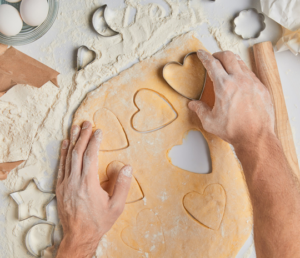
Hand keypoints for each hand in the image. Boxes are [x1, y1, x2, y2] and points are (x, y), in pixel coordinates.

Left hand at [56, 121, 131, 257]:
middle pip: (78, 153)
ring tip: (74, 127)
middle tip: (86, 123)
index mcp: (88, 184)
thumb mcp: (116, 207)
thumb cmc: (99, 222)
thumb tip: (128, 167)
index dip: (94, 142)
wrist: (79, 236)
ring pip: (67, 157)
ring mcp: (65, 184)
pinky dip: (62, 153)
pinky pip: (60, 166)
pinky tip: (64, 144)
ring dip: (72, 141)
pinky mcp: (59, 187)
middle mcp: (74, 181)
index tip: (98, 131)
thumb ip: (122, 186)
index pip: (91, 156)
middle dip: (82, 136)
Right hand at [189, 50, 274, 146]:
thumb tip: (193, 105)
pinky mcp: (261, 88)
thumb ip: (200, 110)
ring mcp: (252, 82)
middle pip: (228, 56)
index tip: (201, 53)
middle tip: (214, 58)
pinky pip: (250, 73)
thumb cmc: (234, 130)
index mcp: (224, 86)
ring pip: (241, 63)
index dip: (205, 56)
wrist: (256, 137)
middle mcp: (239, 80)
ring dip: (231, 61)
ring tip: (227, 66)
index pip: (212, 64)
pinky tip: (239, 79)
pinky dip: (242, 71)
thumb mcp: (210, 122)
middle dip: (218, 54)